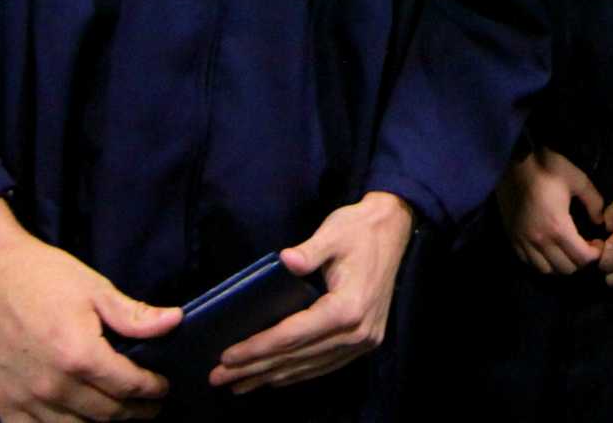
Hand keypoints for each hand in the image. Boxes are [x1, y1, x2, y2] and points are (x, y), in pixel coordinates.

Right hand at [0, 198, 179, 421]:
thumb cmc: (39, 276)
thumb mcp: (93, 288)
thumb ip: (133, 315)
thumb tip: (175, 322)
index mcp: (80, 355)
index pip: (129, 386)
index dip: (153, 390)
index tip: (163, 389)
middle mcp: (53, 386)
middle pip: (106, 413)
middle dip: (134, 412)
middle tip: (150, 408)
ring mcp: (24, 399)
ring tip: (118, 416)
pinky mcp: (1, 403)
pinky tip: (76, 421)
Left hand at [210, 191, 414, 394]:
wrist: (394, 228)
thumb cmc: (358, 229)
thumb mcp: (332, 233)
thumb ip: (309, 251)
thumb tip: (285, 261)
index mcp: (348, 307)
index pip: (293, 335)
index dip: (258, 348)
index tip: (226, 356)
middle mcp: (357, 331)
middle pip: (297, 357)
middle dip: (256, 369)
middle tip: (218, 378)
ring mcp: (363, 340)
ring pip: (309, 366)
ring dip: (272, 376)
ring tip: (239, 384)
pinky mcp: (364, 340)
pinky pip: (325, 364)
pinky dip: (297, 372)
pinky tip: (275, 376)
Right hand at [497, 147, 605, 273]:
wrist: (515, 162)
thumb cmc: (548, 169)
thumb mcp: (578, 180)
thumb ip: (594, 202)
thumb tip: (599, 221)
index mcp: (558, 227)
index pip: (582, 258)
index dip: (595, 255)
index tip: (598, 243)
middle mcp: (540, 240)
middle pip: (566, 269)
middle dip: (581, 262)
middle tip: (586, 247)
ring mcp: (524, 242)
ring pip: (547, 270)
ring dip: (561, 265)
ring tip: (567, 250)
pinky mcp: (513, 239)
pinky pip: (529, 263)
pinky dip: (542, 262)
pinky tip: (549, 249)